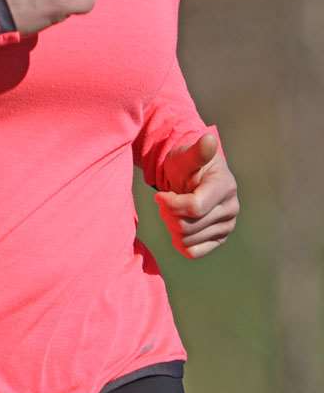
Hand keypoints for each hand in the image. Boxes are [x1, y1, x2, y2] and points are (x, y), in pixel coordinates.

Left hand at [154, 133, 239, 258]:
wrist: (189, 177)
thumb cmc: (185, 163)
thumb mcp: (185, 155)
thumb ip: (196, 152)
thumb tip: (209, 140)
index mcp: (225, 185)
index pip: (194, 207)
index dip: (170, 204)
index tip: (160, 195)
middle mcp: (231, 207)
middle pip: (187, 226)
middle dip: (168, 214)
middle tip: (167, 201)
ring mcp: (227, 225)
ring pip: (187, 240)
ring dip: (172, 226)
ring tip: (174, 210)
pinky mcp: (218, 238)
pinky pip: (193, 252)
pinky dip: (179, 242)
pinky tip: (178, 224)